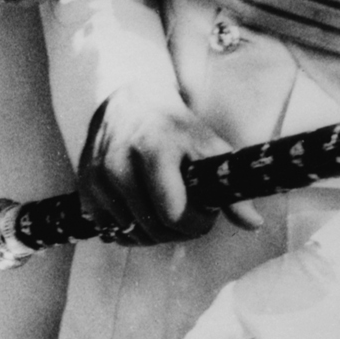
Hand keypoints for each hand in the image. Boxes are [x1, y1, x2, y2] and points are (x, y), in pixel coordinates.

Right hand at [78, 87, 262, 242]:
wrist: (131, 104)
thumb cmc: (176, 128)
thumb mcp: (209, 148)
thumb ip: (231, 189)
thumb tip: (254, 225)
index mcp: (155, 149)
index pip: (175, 214)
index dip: (197, 222)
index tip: (205, 209)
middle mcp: (120, 162)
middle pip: (154, 229)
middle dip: (178, 230)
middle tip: (187, 210)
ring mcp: (98, 175)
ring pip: (131, 234)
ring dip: (154, 232)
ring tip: (165, 207)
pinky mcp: (85, 186)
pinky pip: (110, 231)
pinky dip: (129, 230)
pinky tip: (142, 209)